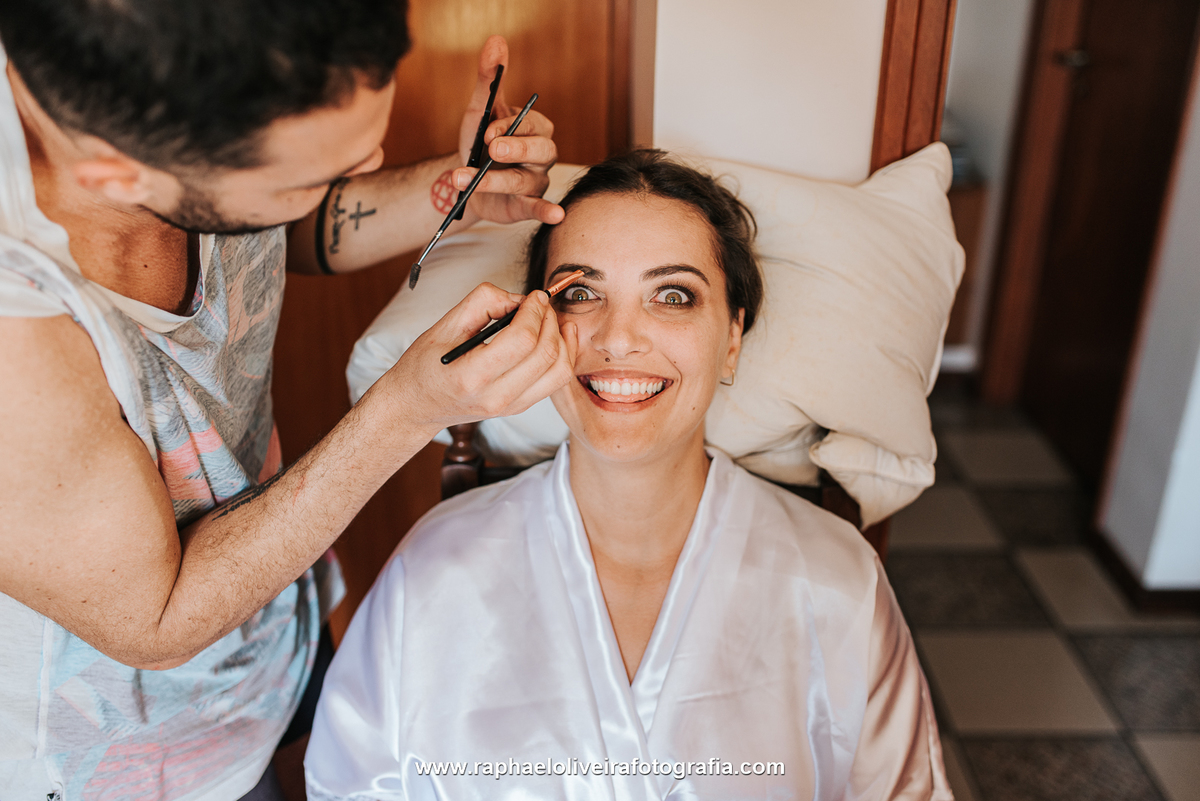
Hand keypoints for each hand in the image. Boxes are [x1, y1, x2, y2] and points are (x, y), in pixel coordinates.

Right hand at [378, 282, 577, 434]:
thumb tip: (519, 299)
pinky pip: (555, 381)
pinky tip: (556, 337)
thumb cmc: (425, 366)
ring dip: (563, 339)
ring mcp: (510, 406)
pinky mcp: (519, 407)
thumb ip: (482, 303)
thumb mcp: (443, 326)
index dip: (534, 312)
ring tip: (551, 319)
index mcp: (471, 376)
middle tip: (541, 304)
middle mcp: (495, 397)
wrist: (417, 406)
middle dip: (549, 320)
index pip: (522, 340)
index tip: (534, 296)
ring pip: (559, 371)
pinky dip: (562, 356)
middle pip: (546, 354)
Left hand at [452, 36, 564, 225]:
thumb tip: (496, 41)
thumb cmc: (478, 142)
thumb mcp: (480, 110)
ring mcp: (536, 182)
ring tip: (463, 179)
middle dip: (516, 149)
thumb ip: (489, 79)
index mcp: (535, 128)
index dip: (510, 127)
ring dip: (495, 181)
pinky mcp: (526, 206)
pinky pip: (541, 208)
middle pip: (541, 150)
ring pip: (526, 181)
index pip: (531, 124)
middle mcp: (541, 155)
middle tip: (491, 149)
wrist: (464, 177)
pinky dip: (548, 211)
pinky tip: (555, 214)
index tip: (486, 131)